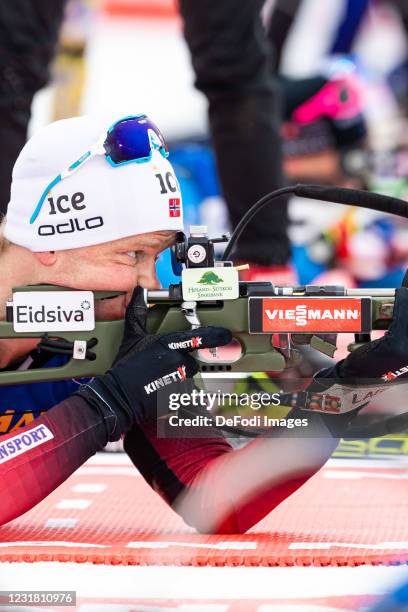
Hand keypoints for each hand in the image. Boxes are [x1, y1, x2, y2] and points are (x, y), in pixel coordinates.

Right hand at [77, 288, 231, 438]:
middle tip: (163, 371)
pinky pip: (187, 397)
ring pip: (188, 380)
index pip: (199, 337)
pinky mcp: (180, 398)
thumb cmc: (126, 368)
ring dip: (178, 381)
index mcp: (169, 344)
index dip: (216, 335)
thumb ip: (138, 314)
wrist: (119, 396)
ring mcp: (180, 380)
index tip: (226, 335)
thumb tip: (138, 294)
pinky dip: (178, 396)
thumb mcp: (132, 338)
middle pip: (192, 363)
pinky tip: (163, 394)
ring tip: (159, 383)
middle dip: (181, 367)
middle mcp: (178, 361)